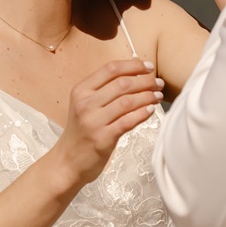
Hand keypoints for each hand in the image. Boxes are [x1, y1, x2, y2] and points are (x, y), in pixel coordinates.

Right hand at [54, 58, 163, 186]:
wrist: (67, 162)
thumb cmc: (81, 132)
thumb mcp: (84, 106)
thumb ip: (104, 90)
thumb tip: (134, 73)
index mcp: (81, 91)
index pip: (110, 69)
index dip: (132, 65)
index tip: (148, 66)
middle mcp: (85, 104)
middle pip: (122, 84)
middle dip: (145, 81)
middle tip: (158, 83)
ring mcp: (93, 121)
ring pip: (127, 101)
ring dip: (147, 96)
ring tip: (158, 96)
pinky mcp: (102, 138)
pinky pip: (128, 121)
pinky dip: (142, 113)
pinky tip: (151, 110)